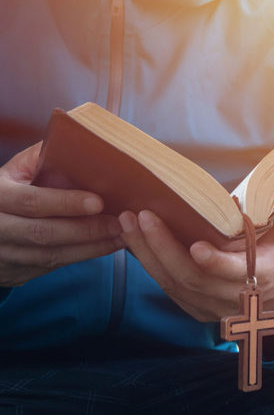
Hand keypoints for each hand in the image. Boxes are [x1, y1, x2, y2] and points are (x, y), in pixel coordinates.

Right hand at [0, 142, 123, 286]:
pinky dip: (82, 256)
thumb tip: (80, 142)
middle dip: (87, 230)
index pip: (32, 201)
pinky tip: (106, 246)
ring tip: (121, 235)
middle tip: (119, 223)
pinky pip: (53, 266)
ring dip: (91, 248)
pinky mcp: (17, 271)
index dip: (65, 203)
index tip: (98, 202)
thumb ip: (40, 158)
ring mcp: (5, 254)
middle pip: (44, 233)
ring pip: (51, 255)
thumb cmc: (7, 190)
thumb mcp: (15, 171)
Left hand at [117, 196, 273, 321]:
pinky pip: (165, 285)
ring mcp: (208, 305)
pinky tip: (132, 236)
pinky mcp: (191, 305)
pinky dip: (146, 261)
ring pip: (172, 282)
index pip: (236, 276)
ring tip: (129, 221)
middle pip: (192, 278)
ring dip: (147, 252)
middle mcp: (232, 298)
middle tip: (144, 216)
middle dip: (164, 248)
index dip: (217, 265)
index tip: (197, 247)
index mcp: (262, 277)